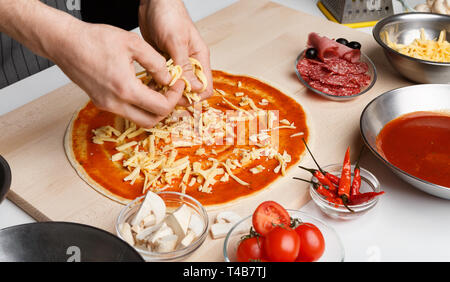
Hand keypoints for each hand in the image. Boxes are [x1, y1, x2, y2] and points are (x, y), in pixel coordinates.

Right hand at [52, 20, 183, 127]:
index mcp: (125, 89)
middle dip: (166, 109)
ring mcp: (106, 105)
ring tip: (157, 88)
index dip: (174, 97)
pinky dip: (138, 105)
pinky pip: (126, 112)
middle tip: (170, 91)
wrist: (65, 43)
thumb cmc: (94, 39)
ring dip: (151, 109)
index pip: (160, 107)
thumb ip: (156, 63)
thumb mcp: (133, 43)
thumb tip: (168, 78)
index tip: (178, 84)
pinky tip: (142, 87)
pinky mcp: (100, 103)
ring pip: (138, 119)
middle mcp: (114, 103)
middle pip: (150, 121)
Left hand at [139, 0, 212, 104]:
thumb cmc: (169, 15)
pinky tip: (146, 81)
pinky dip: (155, 83)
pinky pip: (161, 79)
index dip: (194, 95)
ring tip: (151, 88)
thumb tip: (195, 88)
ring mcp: (176, 64)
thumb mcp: (176, 42)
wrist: (153, 2)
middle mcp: (189, 63)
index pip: (205, 87)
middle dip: (176, 95)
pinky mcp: (163, 62)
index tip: (178, 95)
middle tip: (162, 94)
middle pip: (189, 90)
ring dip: (164, 91)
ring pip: (174, 87)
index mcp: (199, 58)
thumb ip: (184, 65)